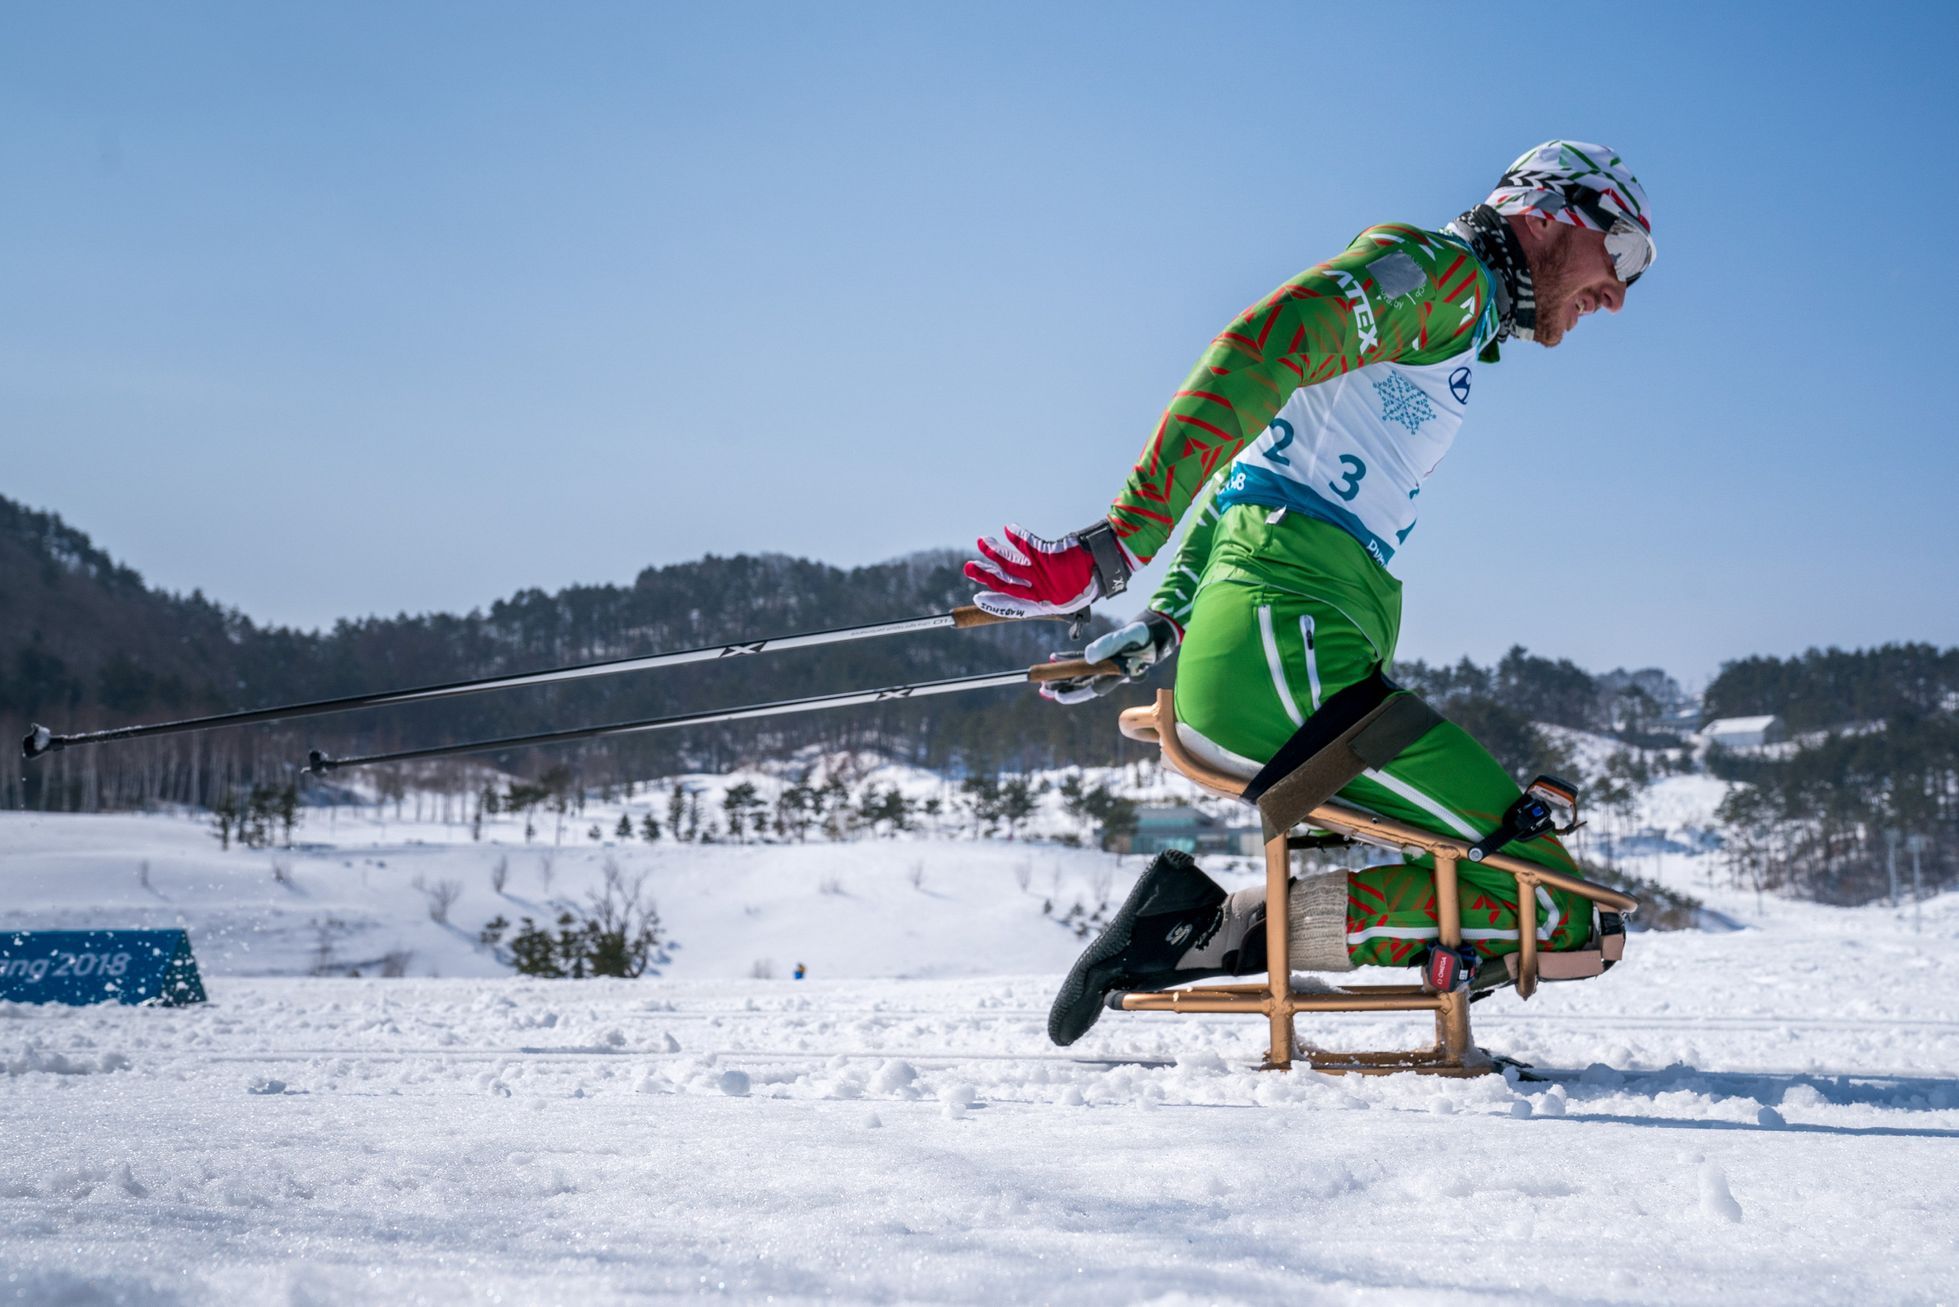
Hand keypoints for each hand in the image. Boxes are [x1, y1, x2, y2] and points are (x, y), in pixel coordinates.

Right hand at [963, 520, 1134, 618]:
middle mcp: (1042, 589)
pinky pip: (1028, 544)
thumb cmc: (1091, 580)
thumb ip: (1049, 593)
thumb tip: (1035, 592)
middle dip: (986, 576)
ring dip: (995, 552)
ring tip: (982, 541)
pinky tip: (1008, 528)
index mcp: (1045, 602)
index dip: (995, 603)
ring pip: (1013, 563)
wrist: (1107, 565)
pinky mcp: (1050, 556)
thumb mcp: (1070, 594)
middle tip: (967, 568)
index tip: (978, 599)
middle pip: (1007, 583)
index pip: (1014, 605)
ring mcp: (1045, 573)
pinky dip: (1017, 536)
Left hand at [1039, 611, 1182, 703]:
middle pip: (1084, 684)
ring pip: (1082, 674)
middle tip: (1043, 689)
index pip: (1094, 687)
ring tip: (1043, 682)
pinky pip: (1084, 660)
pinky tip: (1054, 657)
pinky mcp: (1105, 656)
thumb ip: (1110, 644)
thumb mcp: (1131, 635)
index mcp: (1118, 673)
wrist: (1158, 630)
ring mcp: (1108, 666)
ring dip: (1064, 677)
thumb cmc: (1147, 634)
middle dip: (1064, 688)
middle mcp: (1111, 673)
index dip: (1076, 693)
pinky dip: (1070, 659)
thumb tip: (1087, 656)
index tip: (1058, 696)